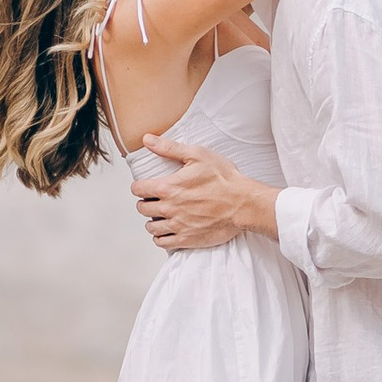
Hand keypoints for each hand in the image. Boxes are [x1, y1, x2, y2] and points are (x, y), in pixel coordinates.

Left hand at [134, 136, 275, 253]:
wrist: (244, 204)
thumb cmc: (224, 179)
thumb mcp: (197, 155)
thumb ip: (169, 148)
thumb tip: (147, 139)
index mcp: (169, 187)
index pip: (138, 189)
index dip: (140, 186)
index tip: (147, 186)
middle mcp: (169, 208)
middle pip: (142, 208)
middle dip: (146, 202)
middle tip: (156, 199)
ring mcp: (178, 226)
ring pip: (151, 227)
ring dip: (153, 220)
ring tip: (162, 214)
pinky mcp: (187, 239)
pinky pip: (163, 242)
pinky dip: (161, 237)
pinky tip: (168, 229)